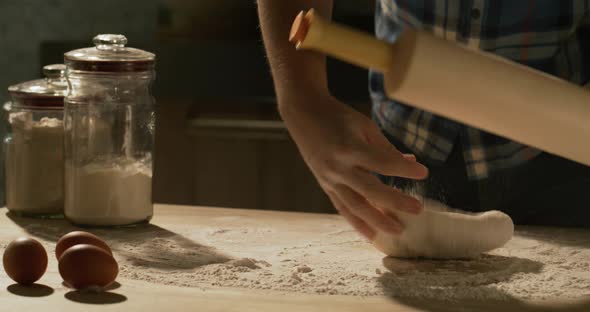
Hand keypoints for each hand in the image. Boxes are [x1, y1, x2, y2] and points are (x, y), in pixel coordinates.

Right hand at [280, 92, 428, 239]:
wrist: (304, 114)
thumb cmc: (338, 116)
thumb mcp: (365, 126)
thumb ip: (386, 148)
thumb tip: (411, 164)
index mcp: (350, 147)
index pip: (381, 162)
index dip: (403, 170)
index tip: (423, 173)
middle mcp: (339, 167)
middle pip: (370, 190)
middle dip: (395, 202)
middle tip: (418, 210)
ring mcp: (330, 179)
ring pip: (355, 206)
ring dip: (377, 220)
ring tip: (398, 231)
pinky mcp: (325, 186)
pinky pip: (342, 208)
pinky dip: (357, 223)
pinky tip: (372, 235)